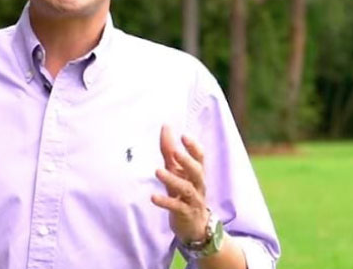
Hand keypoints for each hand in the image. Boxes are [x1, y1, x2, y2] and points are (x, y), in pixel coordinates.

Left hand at [151, 124, 210, 242]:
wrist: (194, 226)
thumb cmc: (184, 193)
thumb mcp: (176, 172)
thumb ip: (170, 151)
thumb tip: (165, 126)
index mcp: (196, 173)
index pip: (200, 158)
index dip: (193, 147)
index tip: (184, 136)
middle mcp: (197, 185)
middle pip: (197, 171)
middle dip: (188, 161)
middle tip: (176, 153)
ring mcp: (193, 200)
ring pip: (186, 189)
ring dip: (173, 179)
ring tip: (158, 171)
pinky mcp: (185, 213)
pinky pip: (177, 207)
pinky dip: (165, 201)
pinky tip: (153, 197)